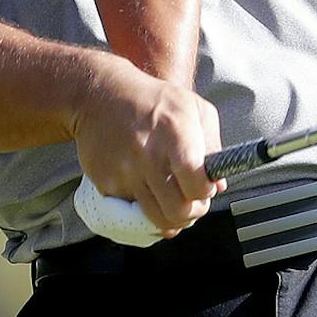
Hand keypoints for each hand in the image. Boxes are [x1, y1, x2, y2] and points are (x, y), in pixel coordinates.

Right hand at [69, 56, 225, 235]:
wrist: (97, 95)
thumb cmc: (151, 100)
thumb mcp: (192, 107)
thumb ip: (212, 144)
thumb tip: (219, 183)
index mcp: (175, 134)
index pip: (197, 186)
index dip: (206, 193)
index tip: (205, 186)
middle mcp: (148, 156)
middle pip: (178, 212)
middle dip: (192, 212)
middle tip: (191, 201)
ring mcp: (125, 172)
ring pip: (155, 220)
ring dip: (170, 217)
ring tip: (173, 201)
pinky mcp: (106, 183)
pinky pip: (132, 211)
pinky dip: (144, 207)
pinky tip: (148, 189)